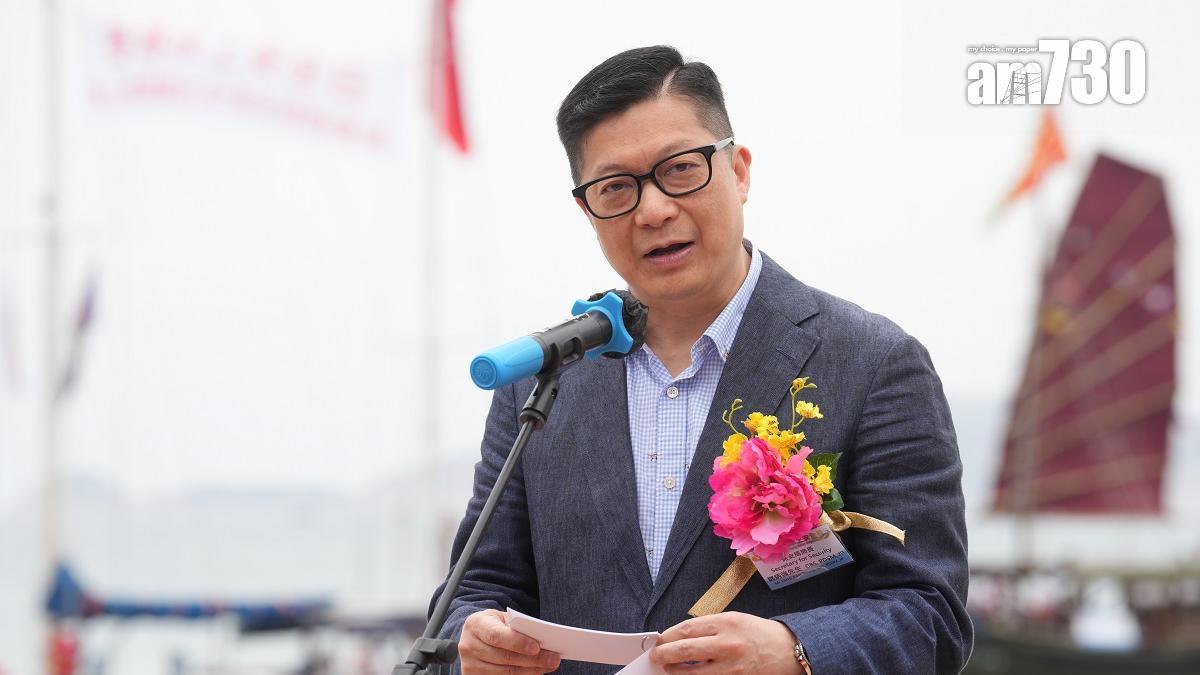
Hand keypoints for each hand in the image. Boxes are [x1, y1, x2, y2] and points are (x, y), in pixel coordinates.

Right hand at [458, 609, 560, 673]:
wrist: (473, 636)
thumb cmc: (492, 625)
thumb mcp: (501, 619)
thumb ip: (517, 628)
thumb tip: (542, 642)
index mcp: (476, 625)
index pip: (497, 636)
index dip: (517, 642)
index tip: (536, 647)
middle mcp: (469, 646)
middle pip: (504, 658)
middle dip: (532, 660)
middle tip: (553, 659)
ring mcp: (470, 665)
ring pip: (505, 672)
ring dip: (530, 671)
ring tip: (547, 666)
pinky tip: (534, 672)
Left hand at [650, 612, 802, 674]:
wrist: (789, 651)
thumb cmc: (759, 634)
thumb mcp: (734, 620)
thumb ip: (709, 627)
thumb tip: (681, 636)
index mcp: (726, 623)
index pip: (686, 629)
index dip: (668, 636)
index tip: (660, 640)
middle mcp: (727, 645)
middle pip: (685, 650)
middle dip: (665, 654)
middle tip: (657, 656)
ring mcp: (731, 668)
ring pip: (693, 673)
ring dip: (676, 672)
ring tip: (668, 669)